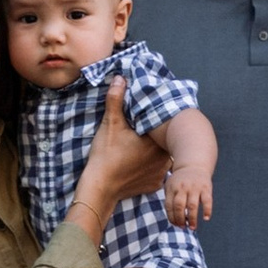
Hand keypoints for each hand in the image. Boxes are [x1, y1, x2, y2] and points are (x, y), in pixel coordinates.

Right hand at [78, 85, 169, 223]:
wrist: (101, 188)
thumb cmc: (106, 156)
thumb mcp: (110, 125)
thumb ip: (116, 100)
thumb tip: (119, 79)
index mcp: (157, 141)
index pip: (165, 127)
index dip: (160, 120)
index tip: (154, 116)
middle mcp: (164, 158)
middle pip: (166, 142)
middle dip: (159, 136)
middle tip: (147, 131)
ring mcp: (161, 173)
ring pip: (164, 157)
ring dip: (158, 152)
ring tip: (146, 147)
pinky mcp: (155, 185)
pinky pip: (159, 173)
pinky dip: (153, 168)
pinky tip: (143, 164)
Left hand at [163, 169, 212, 229]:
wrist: (194, 165)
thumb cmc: (180, 181)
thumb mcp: (170, 186)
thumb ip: (170, 200)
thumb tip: (174, 220)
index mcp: (172, 188)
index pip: (169, 206)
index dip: (172, 218)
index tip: (176, 225)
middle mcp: (183, 187)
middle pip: (179, 206)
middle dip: (180, 219)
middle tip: (183, 227)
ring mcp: (194, 187)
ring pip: (192, 206)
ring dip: (192, 219)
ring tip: (192, 228)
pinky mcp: (206, 187)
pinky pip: (207, 201)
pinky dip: (207, 210)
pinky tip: (206, 218)